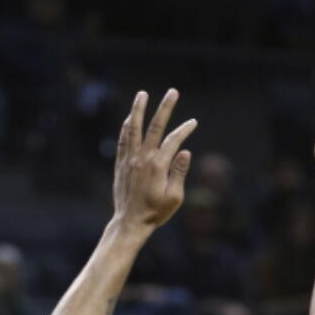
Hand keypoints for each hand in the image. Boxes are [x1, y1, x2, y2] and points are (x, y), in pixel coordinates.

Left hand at [112, 88, 196, 232]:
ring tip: (142, 93)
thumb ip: (179, 173)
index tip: (193, 122)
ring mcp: (130, 159)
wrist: (130, 222)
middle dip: (165, 108)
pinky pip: (123, 140)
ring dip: (138, 109)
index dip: (184, 130)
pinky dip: (127, 127)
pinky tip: (130, 118)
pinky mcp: (121, 164)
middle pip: (155, 126)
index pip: (174, 140)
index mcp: (158, 166)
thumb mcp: (174, 198)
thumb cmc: (155, 213)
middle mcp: (143, 158)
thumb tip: (185, 151)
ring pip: (134, 128)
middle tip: (173, 91)